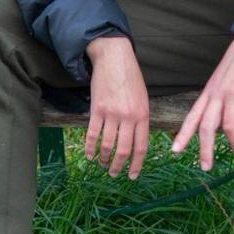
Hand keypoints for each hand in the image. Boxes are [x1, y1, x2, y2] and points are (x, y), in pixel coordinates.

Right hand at [84, 36, 148, 178]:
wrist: (114, 58)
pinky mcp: (96, 109)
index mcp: (143, 115)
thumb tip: (137, 141)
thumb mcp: (143, 98)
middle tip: (114, 174)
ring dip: (104, 159)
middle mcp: (128, 117)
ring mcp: (112, 114)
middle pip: (124, 150)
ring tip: (102, 165)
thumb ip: (141, 119)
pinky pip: (92, 134)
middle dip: (119, 166)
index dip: (137, 164)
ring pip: (107, 145)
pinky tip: (89, 155)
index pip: (141, 146)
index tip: (132, 175)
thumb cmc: (131, 78)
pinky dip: (90, 147)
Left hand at [172, 36, 233, 170]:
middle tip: (205, 167)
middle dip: (205, 149)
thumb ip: (216, 101)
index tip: (174, 151)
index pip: (192, 117)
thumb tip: (218, 123)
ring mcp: (232, 95)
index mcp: (207, 94)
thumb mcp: (220, 82)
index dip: (183, 135)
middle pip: (207, 126)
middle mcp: (216, 96)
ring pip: (228, 126)